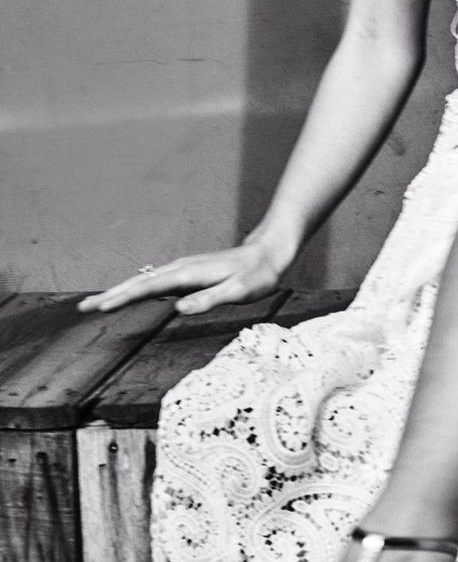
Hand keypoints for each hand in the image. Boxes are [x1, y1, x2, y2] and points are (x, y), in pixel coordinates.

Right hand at [76, 236, 287, 315]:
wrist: (269, 252)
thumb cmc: (257, 274)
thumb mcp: (238, 290)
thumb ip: (209, 299)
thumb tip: (178, 309)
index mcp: (189, 273)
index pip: (149, 287)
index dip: (123, 297)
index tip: (101, 307)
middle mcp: (183, 268)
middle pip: (140, 282)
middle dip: (112, 294)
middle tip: (84, 308)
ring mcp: (185, 269)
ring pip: (146, 280)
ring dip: (122, 291)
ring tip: (99, 304)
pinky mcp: (189, 273)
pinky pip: (157, 281)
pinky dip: (138, 288)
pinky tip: (131, 296)